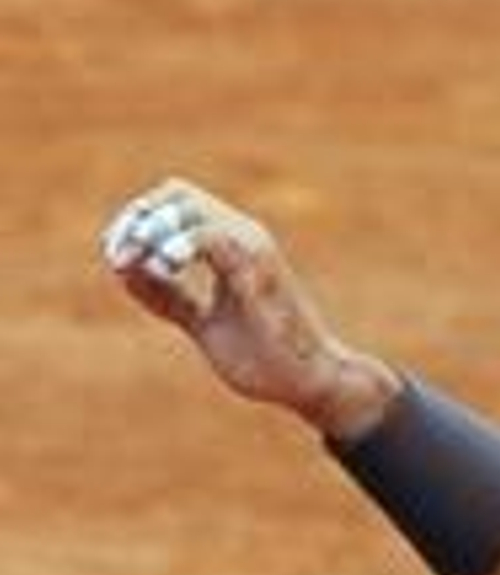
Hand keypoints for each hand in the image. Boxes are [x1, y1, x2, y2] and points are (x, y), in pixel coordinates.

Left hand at [100, 178, 397, 439]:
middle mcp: (245, 236)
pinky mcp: (257, 272)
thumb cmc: (265, 356)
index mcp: (233, 246)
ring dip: (151, 229)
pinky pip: (209, 238)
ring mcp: (253, 250)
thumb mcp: (204, 323)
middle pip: (176, 193)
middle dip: (138, 220)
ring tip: (133, 260)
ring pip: (189, 206)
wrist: (311, 381)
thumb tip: (127, 274)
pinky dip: (177, 246)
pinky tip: (164, 267)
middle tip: (119, 256)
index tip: (115, 253)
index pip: (175, 201)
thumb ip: (171, 298)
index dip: (139, 219)